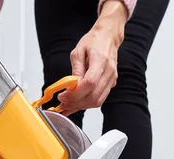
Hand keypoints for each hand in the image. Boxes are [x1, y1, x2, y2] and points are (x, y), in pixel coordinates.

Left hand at [57, 0, 127, 115]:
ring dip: (81, 106)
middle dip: (75, 103)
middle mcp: (108, 72)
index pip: (89, 83)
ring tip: (67, 106)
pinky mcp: (111, 84)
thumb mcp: (78, 51)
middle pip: (93, 96)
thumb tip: (71, 86)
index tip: (63, 95)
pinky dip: (87, 104)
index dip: (75, 93)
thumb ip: (75, 70)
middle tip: (62, 103)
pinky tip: (76, 104)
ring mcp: (111, 79)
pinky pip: (99, 99)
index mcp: (100, 60)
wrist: (108, 37)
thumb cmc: (94, 41)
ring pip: (97, 101)